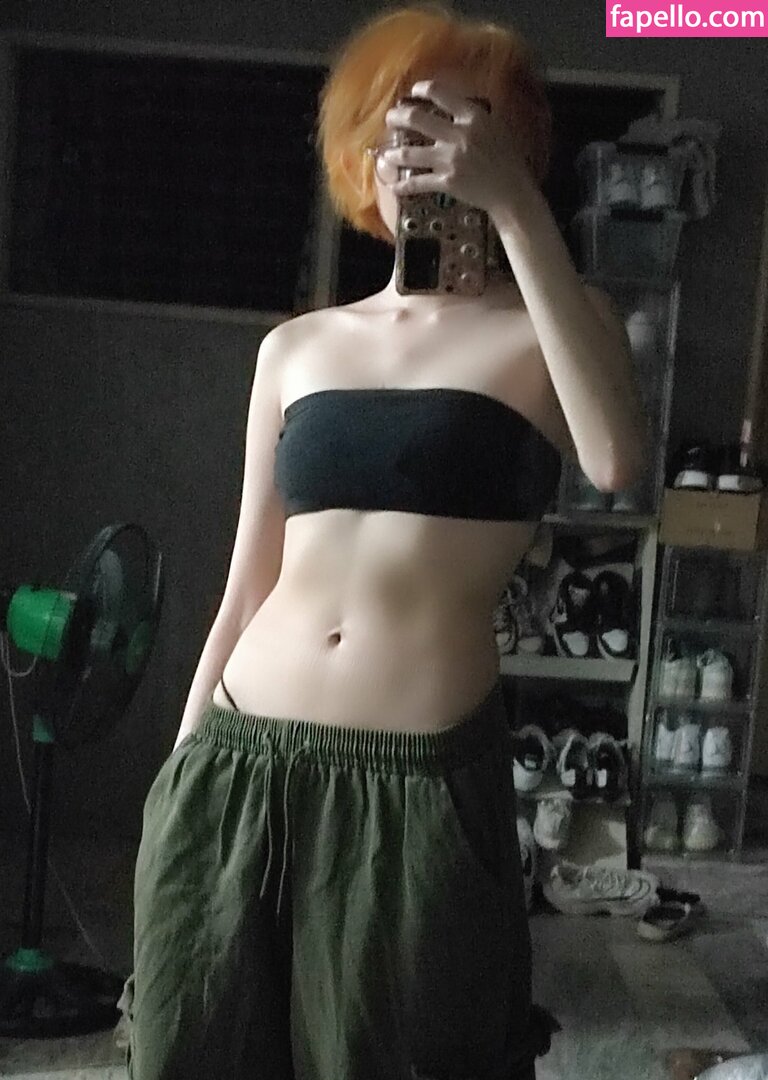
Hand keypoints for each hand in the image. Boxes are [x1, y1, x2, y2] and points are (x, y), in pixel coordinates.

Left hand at [382, 77, 535, 222]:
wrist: (512, 192)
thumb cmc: (507, 159)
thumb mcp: (494, 127)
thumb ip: (473, 117)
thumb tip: (453, 107)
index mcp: (473, 117)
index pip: (440, 93)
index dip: (422, 89)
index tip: (413, 92)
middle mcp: (459, 135)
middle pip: (417, 120)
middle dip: (397, 117)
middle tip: (390, 118)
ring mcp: (451, 159)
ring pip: (411, 153)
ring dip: (394, 153)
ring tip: (385, 154)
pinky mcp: (447, 182)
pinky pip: (419, 183)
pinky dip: (403, 187)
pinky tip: (393, 188)